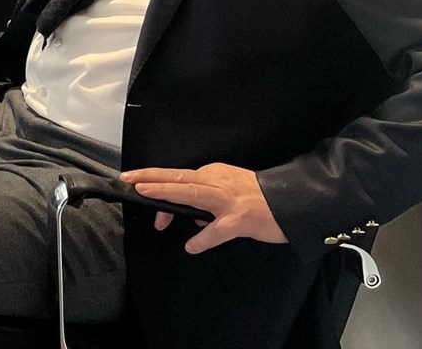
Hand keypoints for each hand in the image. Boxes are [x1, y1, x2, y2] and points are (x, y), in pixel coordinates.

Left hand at [121, 164, 288, 252]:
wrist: (293, 201)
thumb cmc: (261, 198)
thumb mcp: (230, 191)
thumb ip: (209, 201)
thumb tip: (191, 216)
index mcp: (213, 175)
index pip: (179, 177)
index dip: (156, 183)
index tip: (136, 188)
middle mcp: (217, 182)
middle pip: (179, 178)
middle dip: (151, 178)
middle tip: (128, 179)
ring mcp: (228, 201)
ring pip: (193, 193)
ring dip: (168, 193)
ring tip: (145, 195)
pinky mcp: (240, 220)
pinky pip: (218, 230)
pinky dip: (203, 238)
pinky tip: (191, 246)